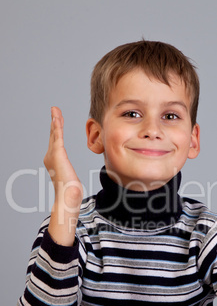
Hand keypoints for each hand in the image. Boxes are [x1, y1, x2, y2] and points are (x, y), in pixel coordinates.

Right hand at [44, 107, 82, 244]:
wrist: (68, 195)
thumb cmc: (71, 191)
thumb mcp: (71, 179)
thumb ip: (71, 175)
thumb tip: (76, 183)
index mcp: (54, 161)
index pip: (56, 142)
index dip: (57, 131)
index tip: (58, 121)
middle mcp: (50, 156)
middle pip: (53, 135)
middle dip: (54, 122)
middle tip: (55, 110)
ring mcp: (53, 154)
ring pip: (54, 133)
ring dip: (55, 120)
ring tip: (55, 110)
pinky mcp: (58, 154)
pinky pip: (57, 136)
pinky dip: (57, 126)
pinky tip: (57, 118)